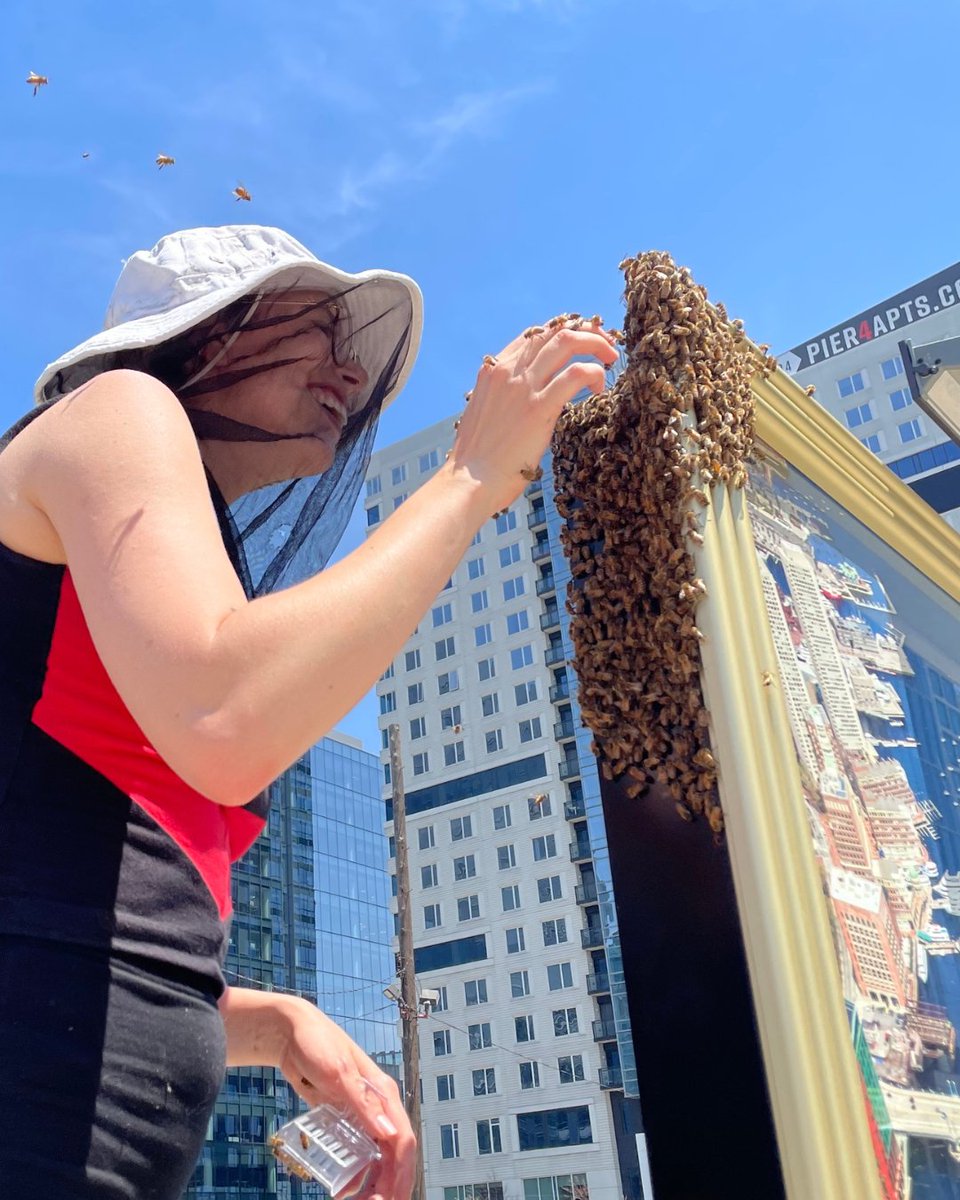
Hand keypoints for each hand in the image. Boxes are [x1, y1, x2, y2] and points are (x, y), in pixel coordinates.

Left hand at [277, 1000, 415, 1199]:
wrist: (291, 1033)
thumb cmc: (317, 1045)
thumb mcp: (338, 1074)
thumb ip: (363, 1104)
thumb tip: (388, 1135)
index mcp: (383, 1094)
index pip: (402, 1141)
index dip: (400, 1174)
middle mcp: (378, 1106)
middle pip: (393, 1154)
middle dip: (389, 1185)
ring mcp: (362, 1114)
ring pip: (378, 1156)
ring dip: (374, 1183)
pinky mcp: (345, 1118)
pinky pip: (358, 1152)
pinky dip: (356, 1173)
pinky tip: (344, 1188)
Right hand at [446, 316, 618, 512]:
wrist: (468, 481)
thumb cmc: (478, 459)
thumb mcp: (486, 414)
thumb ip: (505, 398)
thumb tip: (527, 401)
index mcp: (494, 370)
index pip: (535, 334)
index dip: (564, 330)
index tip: (583, 341)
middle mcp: (508, 370)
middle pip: (555, 330)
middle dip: (587, 331)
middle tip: (606, 346)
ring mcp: (523, 387)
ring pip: (568, 341)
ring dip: (597, 345)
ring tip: (610, 360)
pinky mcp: (539, 407)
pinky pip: (576, 374)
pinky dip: (595, 374)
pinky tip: (598, 390)